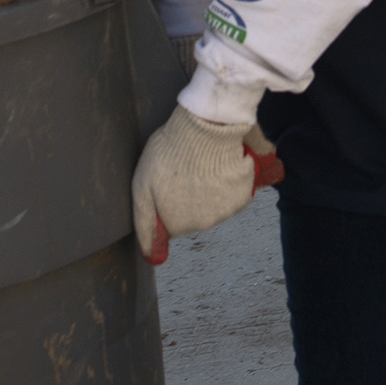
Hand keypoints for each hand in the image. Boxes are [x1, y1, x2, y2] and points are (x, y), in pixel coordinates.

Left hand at [130, 105, 281, 264]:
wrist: (206, 127)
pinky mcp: (243, 195)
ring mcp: (226, 210)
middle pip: (192, 216)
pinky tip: (219, 165)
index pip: (170, 225)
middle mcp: (203, 224)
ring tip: (201, 165)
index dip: (166, 202)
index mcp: (177, 224)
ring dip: (208, 190)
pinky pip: (232, 195)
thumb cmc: (169, 152)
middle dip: (187, 198)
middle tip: (184, 171)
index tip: (166, 183)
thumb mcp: (141, 187)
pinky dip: (227, 183)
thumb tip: (151, 257)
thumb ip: (145, 225)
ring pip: (213, 206)